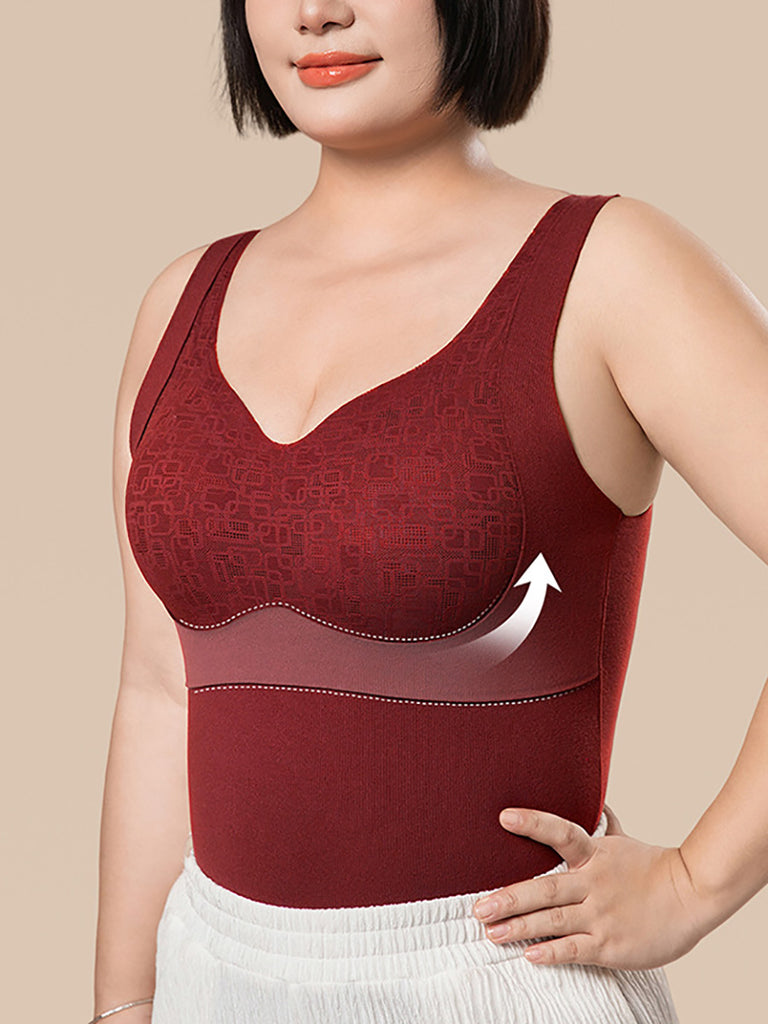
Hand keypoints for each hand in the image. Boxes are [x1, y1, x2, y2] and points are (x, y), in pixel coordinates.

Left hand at [471, 804, 709, 969]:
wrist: (693, 895)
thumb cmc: (655, 868)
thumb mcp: (625, 841)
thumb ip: (606, 825)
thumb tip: (599, 802)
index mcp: (595, 854)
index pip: (560, 832)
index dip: (533, 824)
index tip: (504, 818)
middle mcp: (593, 883)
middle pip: (544, 888)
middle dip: (508, 898)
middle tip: (477, 907)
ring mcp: (601, 915)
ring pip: (552, 920)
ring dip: (519, 927)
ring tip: (490, 933)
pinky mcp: (610, 944)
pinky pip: (575, 948)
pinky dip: (551, 952)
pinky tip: (529, 955)